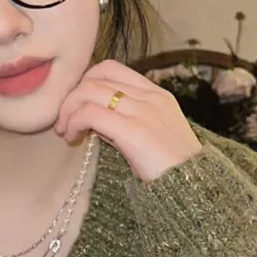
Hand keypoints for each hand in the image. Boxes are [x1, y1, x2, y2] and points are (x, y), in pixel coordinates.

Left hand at [55, 59, 201, 181]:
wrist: (194, 187)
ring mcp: (143, 112)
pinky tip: (72, 137)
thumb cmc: (170, 167)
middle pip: (95, 79)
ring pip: (89, 92)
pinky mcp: (134, 131)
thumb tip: (91, 117)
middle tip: (63, 121)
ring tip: (65, 130)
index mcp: (156, 94)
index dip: (86, 81)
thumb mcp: (151, 133)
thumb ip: (125, 120)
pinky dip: (74, 122)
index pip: (111, 68)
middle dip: (71, 98)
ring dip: (68, 110)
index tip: (77, 104)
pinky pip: (91, 114)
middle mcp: (150, 98)